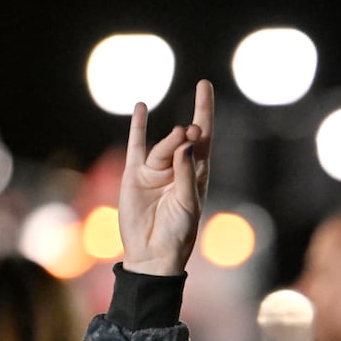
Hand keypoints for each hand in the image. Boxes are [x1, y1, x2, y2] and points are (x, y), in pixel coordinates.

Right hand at [118, 79, 213, 275]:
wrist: (153, 254)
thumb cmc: (179, 233)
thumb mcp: (188, 204)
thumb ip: (186, 173)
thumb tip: (186, 143)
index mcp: (197, 174)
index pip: (204, 138)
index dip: (205, 112)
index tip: (204, 86)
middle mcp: (177, 168)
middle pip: (183, 141)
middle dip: (188, 135)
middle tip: (192, 132)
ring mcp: (155, 170)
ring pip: (161, 147)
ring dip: (168, 141)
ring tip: (179, 135)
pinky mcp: (135, 175)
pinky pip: (137, 146)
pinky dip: (139, 127)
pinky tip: (142, 107)